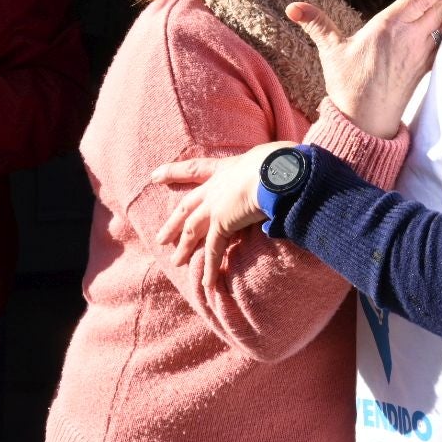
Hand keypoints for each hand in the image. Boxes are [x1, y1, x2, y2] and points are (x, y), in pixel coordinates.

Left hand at [155, 143, 294, 297]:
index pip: (194, 169)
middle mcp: (215, 188)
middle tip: (160, 237)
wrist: (277, 170)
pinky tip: (207, 283)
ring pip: (193, 230)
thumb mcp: (271, 158)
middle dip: (172, 222)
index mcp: (226, 169)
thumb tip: (286, 170)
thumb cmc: (280, 160)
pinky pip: (213, 251)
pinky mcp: (222, 225)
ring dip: (184, 247)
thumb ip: (271, 167)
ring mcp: (215, 207)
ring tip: (175, 261)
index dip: (173, 172)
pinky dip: (210, 268)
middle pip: (186, 207)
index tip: (154, 175)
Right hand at [291, 0, 441, 137]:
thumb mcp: (330, 51)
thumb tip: (292, 7)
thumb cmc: (347, 85)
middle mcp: (407, 38)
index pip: (416, 1)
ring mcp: (418, 55)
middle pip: (435, 10)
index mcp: (386, 27)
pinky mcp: (423, 70)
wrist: (364, 121)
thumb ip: (316, 24)